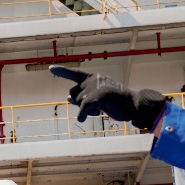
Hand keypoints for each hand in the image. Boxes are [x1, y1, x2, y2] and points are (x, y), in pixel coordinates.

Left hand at [50, 66, 166, 130]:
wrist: (133, 105)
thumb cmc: (115, 102)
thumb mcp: (97, 97)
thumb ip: (82, 96)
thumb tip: (66, 98)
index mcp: (93, 77)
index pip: (74, 74)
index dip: (62, 71)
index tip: (50, 68)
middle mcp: (92, 80)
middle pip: (72, 95)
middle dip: (79, 103)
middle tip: (97, 105)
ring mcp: (94, 87)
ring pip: (77, 103)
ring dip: (87, 110)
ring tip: (103, 107)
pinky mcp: (97, 97)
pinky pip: (82, 110)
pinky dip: (83, 116)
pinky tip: (94, 116)